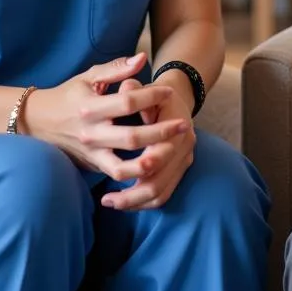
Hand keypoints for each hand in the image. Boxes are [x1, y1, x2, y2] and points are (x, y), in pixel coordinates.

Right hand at [24, 53, 189, 184]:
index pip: (127, 102)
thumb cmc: (69, 95)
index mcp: (91, 106)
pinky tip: (157, 167)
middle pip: (130, 138)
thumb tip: (142, 58)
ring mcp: (91, 153)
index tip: (168, 92)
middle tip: (184, 124)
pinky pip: (116, 175)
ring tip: (173, 151)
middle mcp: (90, 132)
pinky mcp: (92, 166)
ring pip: (123, 167)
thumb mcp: (89, 77)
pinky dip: (136, 176)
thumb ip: (116, 68)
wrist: (37, 123)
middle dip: (160, 133)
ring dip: (150, 162)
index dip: (151, 96)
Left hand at [100, 90, 196, 210]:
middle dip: (132, 194)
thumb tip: (124, 89)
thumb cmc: (156, 93)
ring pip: (161, 192)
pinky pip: (164, 194)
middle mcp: (184, 144)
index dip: (139, 166)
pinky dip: (145, 202)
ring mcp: (185, 158)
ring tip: (112, 204)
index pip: (160, 153)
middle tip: (106, 200)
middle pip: (159, 180)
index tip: (114, 175)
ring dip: (136, 202)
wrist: (178, 97)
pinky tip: (126, 203)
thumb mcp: (146, 86)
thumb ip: (134, 88)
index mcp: (177, 124)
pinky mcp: (181, 168)